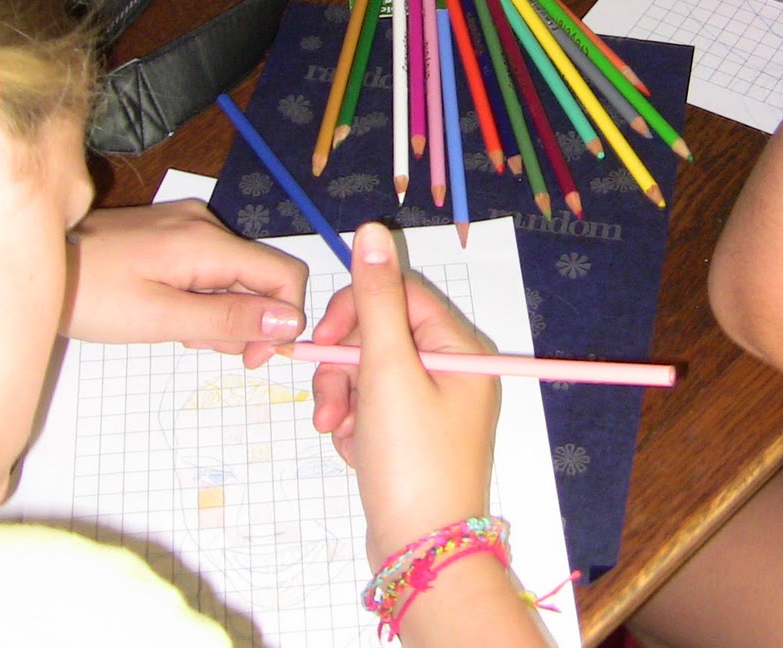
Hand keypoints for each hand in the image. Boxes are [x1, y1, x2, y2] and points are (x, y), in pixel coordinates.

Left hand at [62, 200, 307, 367]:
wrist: (38, 263)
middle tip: (198, 345)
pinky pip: (210, 265)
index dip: (283, 318)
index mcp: (208, 242)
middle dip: (244, 318)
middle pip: (260, 275)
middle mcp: (206, 223)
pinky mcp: (171, 229)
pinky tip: (168, 309)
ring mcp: (187, 222)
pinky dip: (202, 294)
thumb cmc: (91, 296)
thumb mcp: (160, 320)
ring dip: (221, 310)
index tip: (252, 357)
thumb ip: (227, 319)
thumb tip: (290, 321)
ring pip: (235, 273)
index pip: (285, 273)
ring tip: (175, 329)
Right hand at [309, 222, 498, 562]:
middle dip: (345, 368)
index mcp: (460, 349)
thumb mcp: (387, 371)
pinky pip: (375, 410)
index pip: (400, 296)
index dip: (355, 311)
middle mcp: (455, 372)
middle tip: (327, 404)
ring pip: (371, 375)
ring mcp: (437, 407)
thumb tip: (372, 230)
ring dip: (346, 401)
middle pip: (382, 337)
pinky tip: (358, 453)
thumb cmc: (411, 460)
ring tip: (342, 435)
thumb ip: (376, 299)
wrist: (421, 552)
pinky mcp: (416, 438)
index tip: (321, 341)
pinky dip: (357, 427)